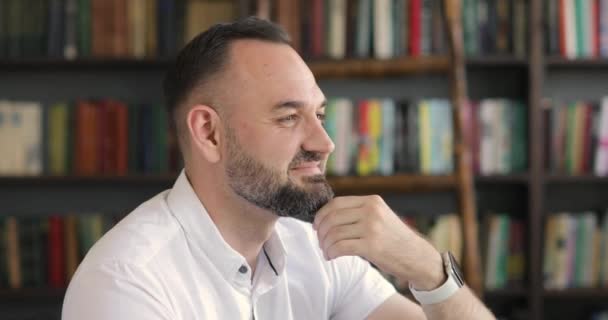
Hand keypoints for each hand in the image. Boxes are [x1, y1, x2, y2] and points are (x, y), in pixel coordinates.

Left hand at [313, 195, 445, 290]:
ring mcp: (372, 227)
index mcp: (372, 201)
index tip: (317, 226)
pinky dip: (331, 253)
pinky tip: (331, 257)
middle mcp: (371, 211)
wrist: (418, 257)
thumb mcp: (380, 217)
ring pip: (334, 233)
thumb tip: (326, 217)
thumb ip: (358, 213)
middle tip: (320, 242)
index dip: (321, 215)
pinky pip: (340, 247)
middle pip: (332, 217)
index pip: (336, 203)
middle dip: (320, 232)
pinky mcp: (371, 246)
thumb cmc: (394, 240)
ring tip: (327, 251)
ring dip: (325, 245)